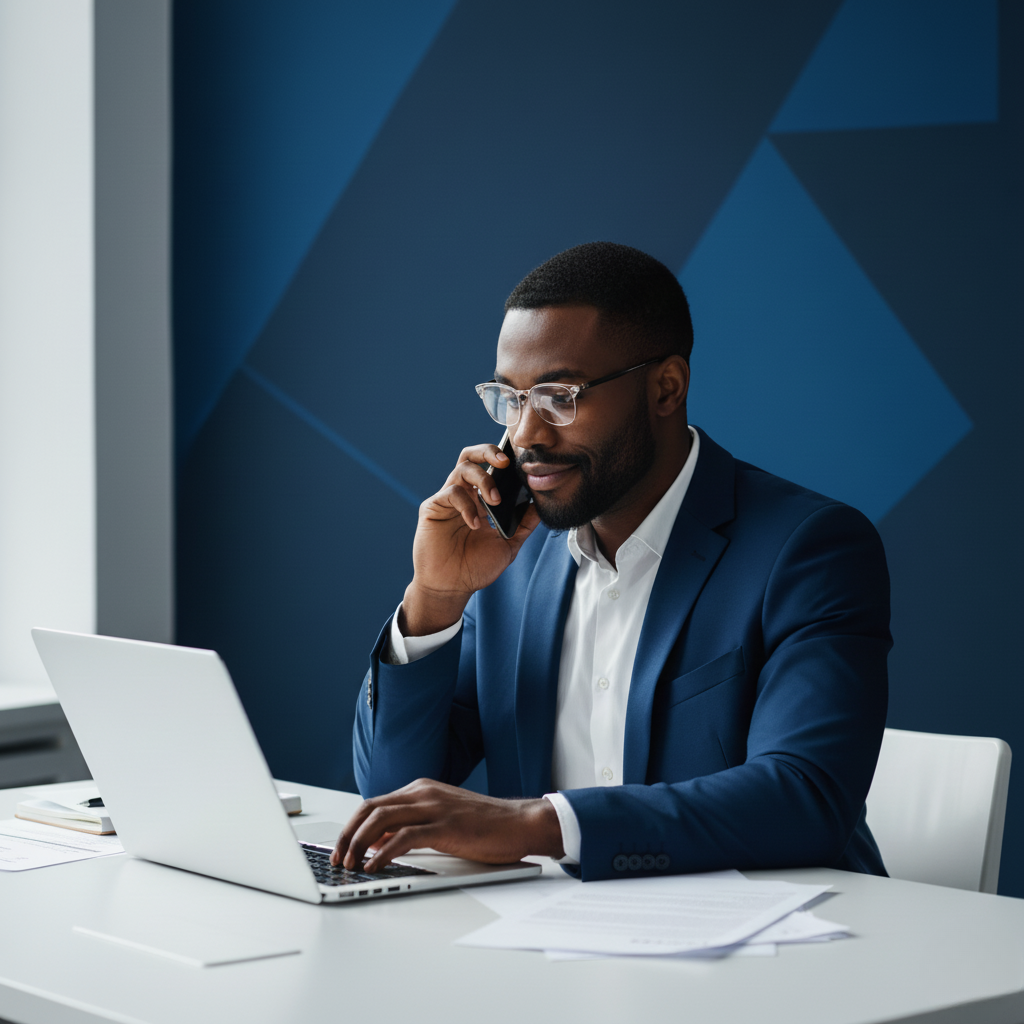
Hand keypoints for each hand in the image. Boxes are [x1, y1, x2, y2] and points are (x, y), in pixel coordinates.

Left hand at [330, 779, 564, 870]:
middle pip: (370, 808)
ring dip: (359, 844)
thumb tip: (380, 843)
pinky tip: (374, 867)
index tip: (341, 847)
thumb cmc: (485, 826)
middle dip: (348, 834)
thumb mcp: (442, 819)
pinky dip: (383, 853)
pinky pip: (404, 838)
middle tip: (337, 857)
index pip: (374, 803)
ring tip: (350, 864)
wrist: (520, 823)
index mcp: (421, 789)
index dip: (353, 826)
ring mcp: (434, 807)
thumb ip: (413, 825)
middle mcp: (423, 792)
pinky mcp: (445, 825)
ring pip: (381, 819)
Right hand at [401, 444, 540, 635]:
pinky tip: (475, 524)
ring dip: (483, 479)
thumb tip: (540, 505)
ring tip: (495, 501)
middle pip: (471, 456)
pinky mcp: (433, 508)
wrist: (451, 588)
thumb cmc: (476, 568)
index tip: (522, 463)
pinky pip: (450, 493)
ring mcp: (447, 500)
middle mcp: (464, 495)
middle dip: (488, 451)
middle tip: (505, 462)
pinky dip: (466, 505)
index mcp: (480, 500)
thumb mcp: (508, 545)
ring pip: (462, 469)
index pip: (490, 468)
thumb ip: (524, 525)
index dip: (503, 460)